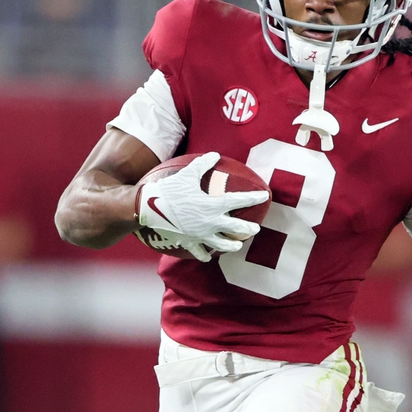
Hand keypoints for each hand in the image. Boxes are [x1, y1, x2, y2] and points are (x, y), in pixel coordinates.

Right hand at [135, 152, 270, 261]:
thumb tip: (215, 154)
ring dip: (231, 246)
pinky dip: (204, 255)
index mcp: (212, 205)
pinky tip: (208, 256)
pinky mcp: (189, 242)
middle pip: (235, 228)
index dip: (253, 198)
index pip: (238, 201)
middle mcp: (210, 222)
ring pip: (221, 245)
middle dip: (248, 229)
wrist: (147, 208)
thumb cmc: (169, 189)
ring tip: (237, 246)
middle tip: (255, 229)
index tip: (264, 196)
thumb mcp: (187, 174)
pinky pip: (199, 252)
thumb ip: (203, 164)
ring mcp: (200, 235)